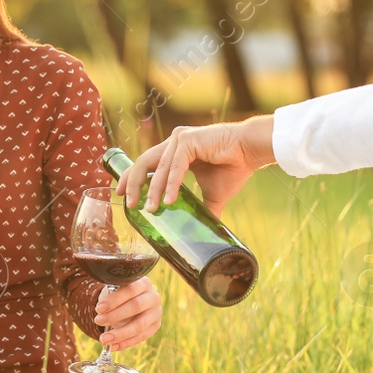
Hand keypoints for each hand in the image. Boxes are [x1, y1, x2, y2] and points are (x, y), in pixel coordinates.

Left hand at [94, 277, 161, 349]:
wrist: (130, 302)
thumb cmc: (120, 295)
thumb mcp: (115, 289)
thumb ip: (110, 294)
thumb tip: (100, 309)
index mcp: (143, 282)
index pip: (130, 289)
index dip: (114, 299)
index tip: (99, 308)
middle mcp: (153, 296)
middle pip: (136, 306)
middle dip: (115, 315)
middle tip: (98, 321)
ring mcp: (156, 312)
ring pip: (140, 325)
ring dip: (120, 334)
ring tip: (104, 339)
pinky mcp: (155, 326)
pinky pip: (141, 337)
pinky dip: (125, 343)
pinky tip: (112, 346)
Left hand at [115, 116, 275, 216]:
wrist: (251, 152)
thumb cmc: (233, 167)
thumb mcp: (212, 194)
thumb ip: (202, 209)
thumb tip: (199, 232)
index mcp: (176, 152)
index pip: (147, 164)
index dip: (132, 178)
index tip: (121, 194)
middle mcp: (175, 143)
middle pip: (144, 163)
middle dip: (132, 184)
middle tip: (128, 204)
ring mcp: (180, 140)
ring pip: (159, 168)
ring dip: (153, 190)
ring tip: (150, 210)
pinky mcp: (189, 141)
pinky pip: (175, 166)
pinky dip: (171, 184)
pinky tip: (168, 200)